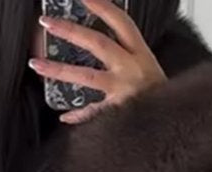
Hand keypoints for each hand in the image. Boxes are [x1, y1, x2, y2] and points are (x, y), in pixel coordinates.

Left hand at [31, 0, 165, 123]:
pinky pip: (92, 112)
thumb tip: (95, 41)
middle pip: (98, 43)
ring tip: (37, 64)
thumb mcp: (147, 67)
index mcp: (140, 52)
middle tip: (46, 22)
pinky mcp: (119, 112)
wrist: (174, 122)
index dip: (101, 6)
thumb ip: (125, 53)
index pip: (120, 21)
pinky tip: (64, 115)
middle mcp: (132, 67)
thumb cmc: (157, 96)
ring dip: (59, 69)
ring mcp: (124, 90)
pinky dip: (77, 114)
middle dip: (70, 31)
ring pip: (87, 76)